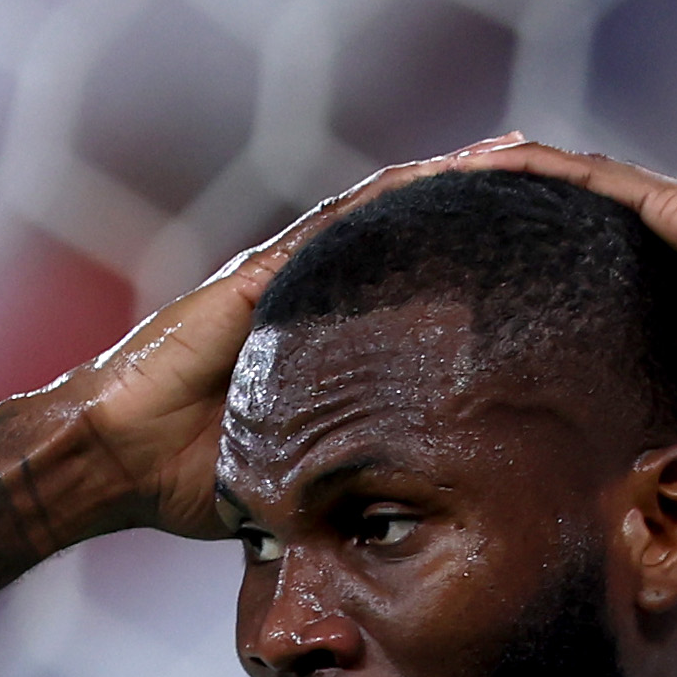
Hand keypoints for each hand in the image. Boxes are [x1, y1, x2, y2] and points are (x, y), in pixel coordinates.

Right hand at [49, 135, 533, 539]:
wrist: (116, 460)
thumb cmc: (194, 480)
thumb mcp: (302, 476)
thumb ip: (356, 476)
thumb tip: (421, 520)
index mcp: (326, 338)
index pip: (416, 289)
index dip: (476, 265)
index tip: (546, 254)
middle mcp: (311, 291)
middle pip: (412, 233)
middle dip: (483, 205)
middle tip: (561, 184)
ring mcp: (286, 273)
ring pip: (388, 209)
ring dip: (456, 179)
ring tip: (529, 156)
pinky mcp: (264, 271)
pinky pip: (344, 218)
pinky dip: (402, 191)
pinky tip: (456, 168)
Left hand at [453, 141, 676, 496]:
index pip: (608, 289)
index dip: (558, 289)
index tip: (505, 303)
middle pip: (580, 230)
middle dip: (522, 224)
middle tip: (454, 225)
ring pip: (577, 191)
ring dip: (515, 183)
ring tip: (448, 175)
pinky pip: (590, 177)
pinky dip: (537, 167)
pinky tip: (483, 159)